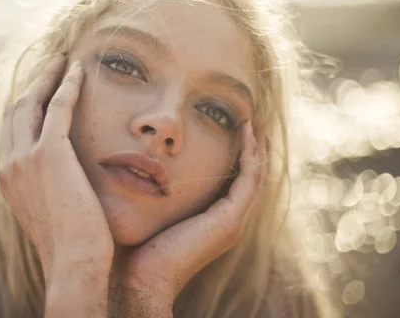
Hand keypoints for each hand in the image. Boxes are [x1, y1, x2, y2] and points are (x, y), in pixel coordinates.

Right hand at [0, 56, 112, 284]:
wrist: (73, 264)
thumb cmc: (71, 245)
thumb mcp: (50, 212)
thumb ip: (47, 190)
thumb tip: (61, 181)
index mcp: (8, 178)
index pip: (11, 129)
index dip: (25, 103)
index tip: (40, 87)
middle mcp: (8, 164)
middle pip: (16, 109)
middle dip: (33, 83)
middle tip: (52, 65)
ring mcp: (24, 158)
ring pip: (31, 102)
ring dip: (47, 76)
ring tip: (63, 60)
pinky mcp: (48, 154)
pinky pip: (57, 107)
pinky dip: (66, 85)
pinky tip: (78, 71)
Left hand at [118, 121, 266, 314]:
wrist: (146, 276)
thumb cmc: (143, 248)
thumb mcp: (158, 214)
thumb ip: (163, 196)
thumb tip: (147, 172)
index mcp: (217, 222)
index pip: (237, 185)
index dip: (240, 158)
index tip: (235, 132)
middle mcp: (232, 222)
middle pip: (252, 180)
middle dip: (254, 151)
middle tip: (250, 123)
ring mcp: (234, 222)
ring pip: (256, 177)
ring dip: (255, 149)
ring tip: (251, 124)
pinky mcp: (230, 220)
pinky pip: (249, 179)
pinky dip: (250, 155)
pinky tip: (245, 134)